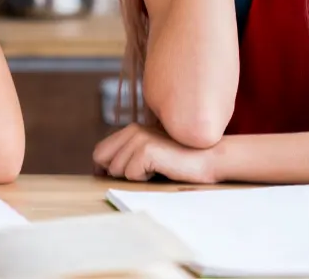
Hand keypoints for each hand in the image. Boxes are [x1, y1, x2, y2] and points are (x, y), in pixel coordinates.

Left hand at [92, 123, 216, 183]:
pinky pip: (130, 174)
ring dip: (134, 177)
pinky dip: (143, 179)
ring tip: (156, 169)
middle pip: (102, 159)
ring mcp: (139, 138)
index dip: (105, 168)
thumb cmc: (180, 163)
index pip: (100, 152)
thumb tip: (100, 170)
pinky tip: (161, 170)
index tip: (122, 176)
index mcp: (131, 130)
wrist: (208, 160)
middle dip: (117, 172)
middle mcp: (132, 130)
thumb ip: (128, 156)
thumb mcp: (150, 156)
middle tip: (144, 171)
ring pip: (116, 169)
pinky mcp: (146, 150)